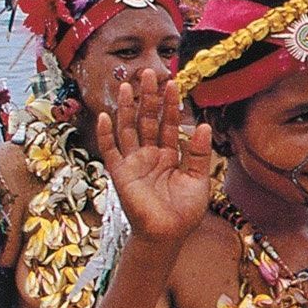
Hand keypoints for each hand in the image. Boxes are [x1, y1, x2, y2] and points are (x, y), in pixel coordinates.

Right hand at [95, 72, 213, 246]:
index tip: (173, 83)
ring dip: (128, 108)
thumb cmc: (184, 210)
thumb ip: (198, 153)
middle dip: (149, 98)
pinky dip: (106, 134)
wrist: (168, 234)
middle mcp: (150, 154)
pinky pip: (111, 150)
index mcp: (169, 154)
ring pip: (128, 129)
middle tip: (149, 73)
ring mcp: (133, 162)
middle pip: (147, 120)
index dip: (171, 104)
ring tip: (129, 86)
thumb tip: (203, 125)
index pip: (168, 123)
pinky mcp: (120, 173)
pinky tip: (104, 116)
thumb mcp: (198, 179)